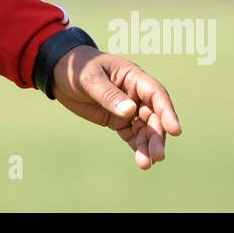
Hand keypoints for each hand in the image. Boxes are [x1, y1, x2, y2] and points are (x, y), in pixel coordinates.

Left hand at [52, 46, 181, 169]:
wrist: (59, 73)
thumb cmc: (77, 67)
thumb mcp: (90, 78)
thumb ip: (109, 95)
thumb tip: (131, 112)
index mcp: (132, 76)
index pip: (155, 94)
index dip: (167, 112)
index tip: (174, 130)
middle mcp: (135, 93)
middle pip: (153, 116)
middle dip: (156, 136)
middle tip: (157, 156)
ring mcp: (127, 108)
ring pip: (144, 128)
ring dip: (147, 145)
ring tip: (146, 164)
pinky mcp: (117, 120)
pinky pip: (131, 134)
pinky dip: (137, 146)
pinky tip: (141, 160)